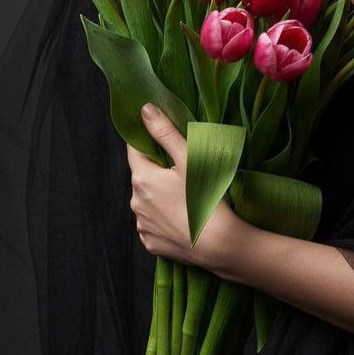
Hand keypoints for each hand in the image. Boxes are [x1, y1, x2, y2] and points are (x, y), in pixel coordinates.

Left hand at [127, 104, 246, 273]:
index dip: (147, 141)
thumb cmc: (206, 198)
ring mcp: (142, 225)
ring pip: (147, 200)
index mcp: (142, 178)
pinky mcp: (151, 243)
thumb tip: (144, 110)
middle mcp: (135, 202)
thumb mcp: (189, 158)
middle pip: (142, 176)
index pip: (134, 150)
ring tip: (187, 197)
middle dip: (158, 170)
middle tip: (184, 171)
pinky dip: (164, 218)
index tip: (162, 140)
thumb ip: (165, 132)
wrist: (219, 245)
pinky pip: (153, 223)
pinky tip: (183, 217)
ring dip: (160, 195)